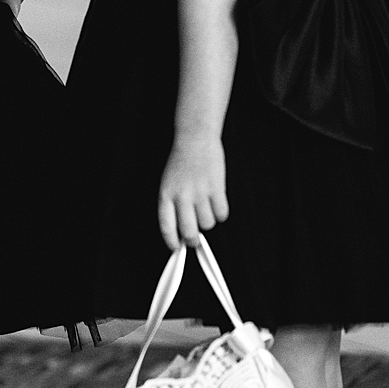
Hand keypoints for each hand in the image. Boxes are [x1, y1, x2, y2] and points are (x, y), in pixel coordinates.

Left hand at [158, 135, 228, 249]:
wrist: (195, 139)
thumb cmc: (181, 163)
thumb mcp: (168, 184)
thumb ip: (173, 206)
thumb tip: (181, 231)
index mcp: (165, 195)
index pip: (166, 226)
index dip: (171, 241)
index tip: (176, 248)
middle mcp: (181, 195)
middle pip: (189, 231)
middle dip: (193, 240)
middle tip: (195, 239)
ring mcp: (199, 192)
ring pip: (208, 224)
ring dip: (208, 221)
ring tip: (206, 208)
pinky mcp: (216, 187)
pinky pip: (222, 214)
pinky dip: (221, 213)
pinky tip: (216, 202)